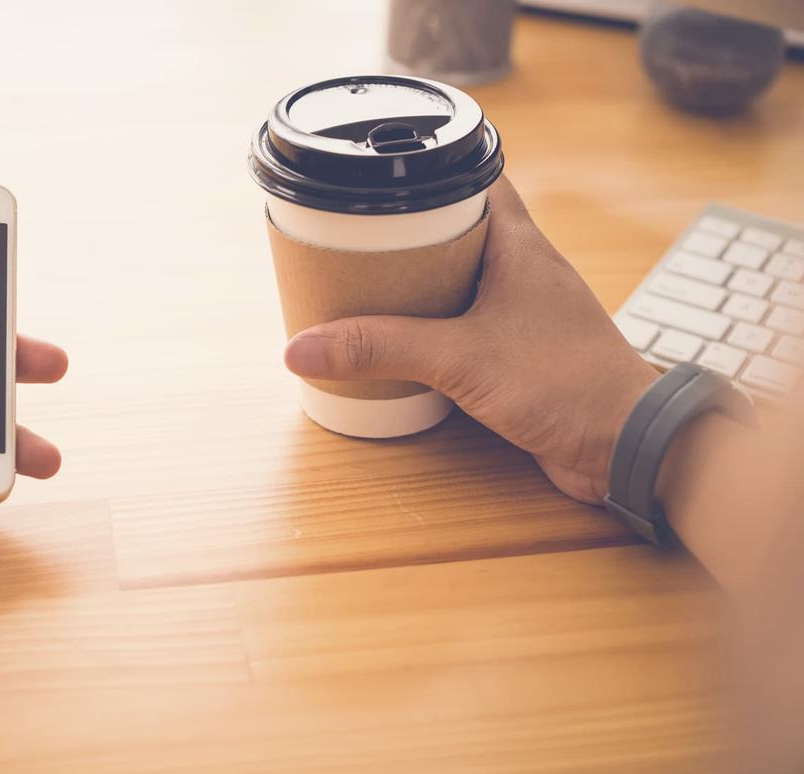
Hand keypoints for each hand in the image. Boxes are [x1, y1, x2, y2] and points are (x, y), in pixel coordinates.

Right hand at [283, 176, 658, 504]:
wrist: (627, 443)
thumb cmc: (565, 383)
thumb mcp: (459, 358)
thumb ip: (381, 349)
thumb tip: (302, 347)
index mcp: (519, 246)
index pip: (476, 180)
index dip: (430, 173)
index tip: (381, 175)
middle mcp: (525, 270)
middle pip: (460, 230)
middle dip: (409, 233)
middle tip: (358, 236)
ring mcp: (526, 312)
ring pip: (464, 280)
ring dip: (421, 284)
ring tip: (368, 287)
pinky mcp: (523, 353)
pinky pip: (469, 324)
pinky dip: (436, 327)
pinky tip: (405, 343)